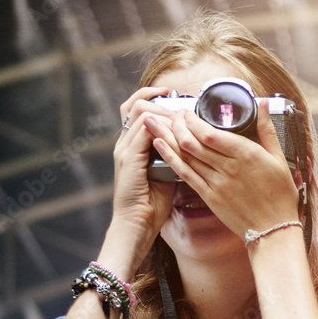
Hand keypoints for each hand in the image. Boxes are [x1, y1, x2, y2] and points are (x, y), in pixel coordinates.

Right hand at [111, 86, 177, 255]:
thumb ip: (173, 151)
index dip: (153, 96)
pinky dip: (161, 125)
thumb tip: (193, 137)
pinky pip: (144, 130)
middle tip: (179, 101)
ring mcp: (124, 149)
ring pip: (141, 112)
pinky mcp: (128, 158)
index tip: (174, 95)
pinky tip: (176, 128)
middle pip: (133, 103)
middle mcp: (124, 143)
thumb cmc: (154, 201)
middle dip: (157, 97)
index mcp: (132, 144)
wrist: (137, 224)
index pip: (136, 108)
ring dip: (164, 110)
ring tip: (181, 115)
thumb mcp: (167, 169)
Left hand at [145, 99, 300, 239]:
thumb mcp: (279, 158)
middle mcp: (228, 168)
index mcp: (246, 155)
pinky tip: (160, 146)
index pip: (211, 134)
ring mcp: (216, 183)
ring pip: (186, 157)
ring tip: (157, 124)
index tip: (188, 111)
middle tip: (172, 114)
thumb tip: (262, 104)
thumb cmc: (280, 194)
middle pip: (194, 143)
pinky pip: (186, 174)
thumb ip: (267, 129)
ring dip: (169, 138)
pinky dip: (171, 158)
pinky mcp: (209, 196)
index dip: (194, 121)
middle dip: (178, 125)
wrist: (273, 229)